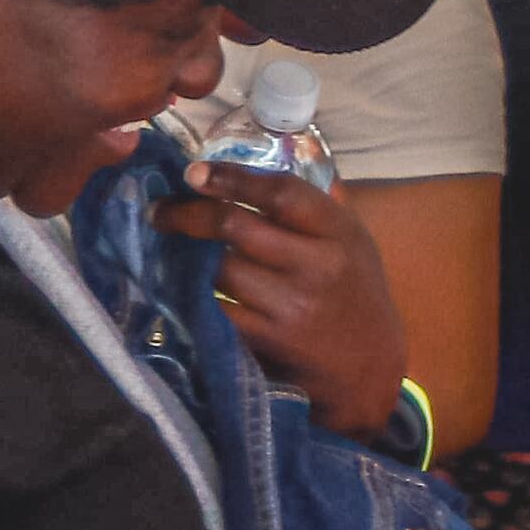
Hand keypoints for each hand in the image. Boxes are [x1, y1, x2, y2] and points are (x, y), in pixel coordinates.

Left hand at [157, 160, 402, 438]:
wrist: (369, 369)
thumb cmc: (355, 294)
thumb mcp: (353, 241)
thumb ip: (315, 206)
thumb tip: (266, 160)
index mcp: (339, 231)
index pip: (280, 192)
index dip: (231, 178)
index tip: (193, 172)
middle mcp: (318, 266)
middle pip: (236, 227)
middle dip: (188, 214)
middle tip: (160, 210)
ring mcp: (292, 306)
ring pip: (219, 269)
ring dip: (186, 256)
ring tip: (165, 244)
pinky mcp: (269, 340)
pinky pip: (217, 309)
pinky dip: (193, 294)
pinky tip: (178, 284)